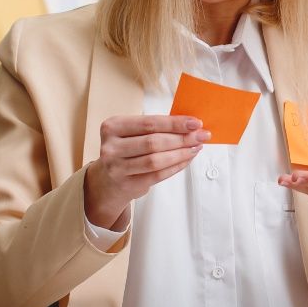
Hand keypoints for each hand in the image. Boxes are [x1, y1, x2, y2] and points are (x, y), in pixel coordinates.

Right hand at [84, 115, 208, 228]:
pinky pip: (158, 175)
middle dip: (182, 138)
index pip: (149, 123)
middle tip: (201, 136)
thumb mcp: (131, 134)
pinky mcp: (128, 184)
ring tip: (196, 147)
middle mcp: (111, 147)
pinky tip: (186, 159)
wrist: (107, 181)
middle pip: (154, 142)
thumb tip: (189, 125)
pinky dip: (176, 166)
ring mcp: (117, 168)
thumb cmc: (125, 151)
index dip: (174, 123)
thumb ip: (154, 128)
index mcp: (113, 127)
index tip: (195, 122)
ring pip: (156, 160)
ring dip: (181, 153)